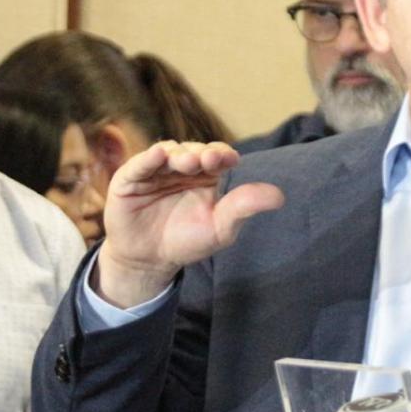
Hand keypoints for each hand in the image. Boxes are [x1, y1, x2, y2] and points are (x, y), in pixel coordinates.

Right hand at [96, 141, 284, 306]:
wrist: (150, 261)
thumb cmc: (188, 240)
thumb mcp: (219, 227)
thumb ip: (243, 208)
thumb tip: (280, 196)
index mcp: (206, 174)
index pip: (217, 156)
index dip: (221, 154)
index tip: (228, 159)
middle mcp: (181, 167)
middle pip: (193, 151)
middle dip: (201, 153)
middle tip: (209, 160)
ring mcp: (155, 170)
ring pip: (168, 152)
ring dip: (179, 154)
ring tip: (187, 162)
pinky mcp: (130, 179)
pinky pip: (138, 165)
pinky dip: (148, 158)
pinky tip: (158, 155)